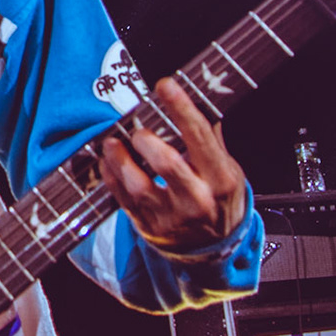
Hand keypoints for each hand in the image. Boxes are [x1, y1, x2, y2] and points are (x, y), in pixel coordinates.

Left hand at [99, 77, 248, 251]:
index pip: (200, 137)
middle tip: (138, 130)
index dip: (181, 108)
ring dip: (120, 158)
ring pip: (138, 184)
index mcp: (221, 179)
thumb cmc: (219, 200)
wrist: (213, 250)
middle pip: (167, 163)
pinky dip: (110, 176)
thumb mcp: (228, 170)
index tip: (165, 86)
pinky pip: (122, 198)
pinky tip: (108, 160)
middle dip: (147, 140)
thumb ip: (211, 138)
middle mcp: (197, 199)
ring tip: (113, 143)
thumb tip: (198, 97)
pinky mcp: (149, 226)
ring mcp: (171, 216)